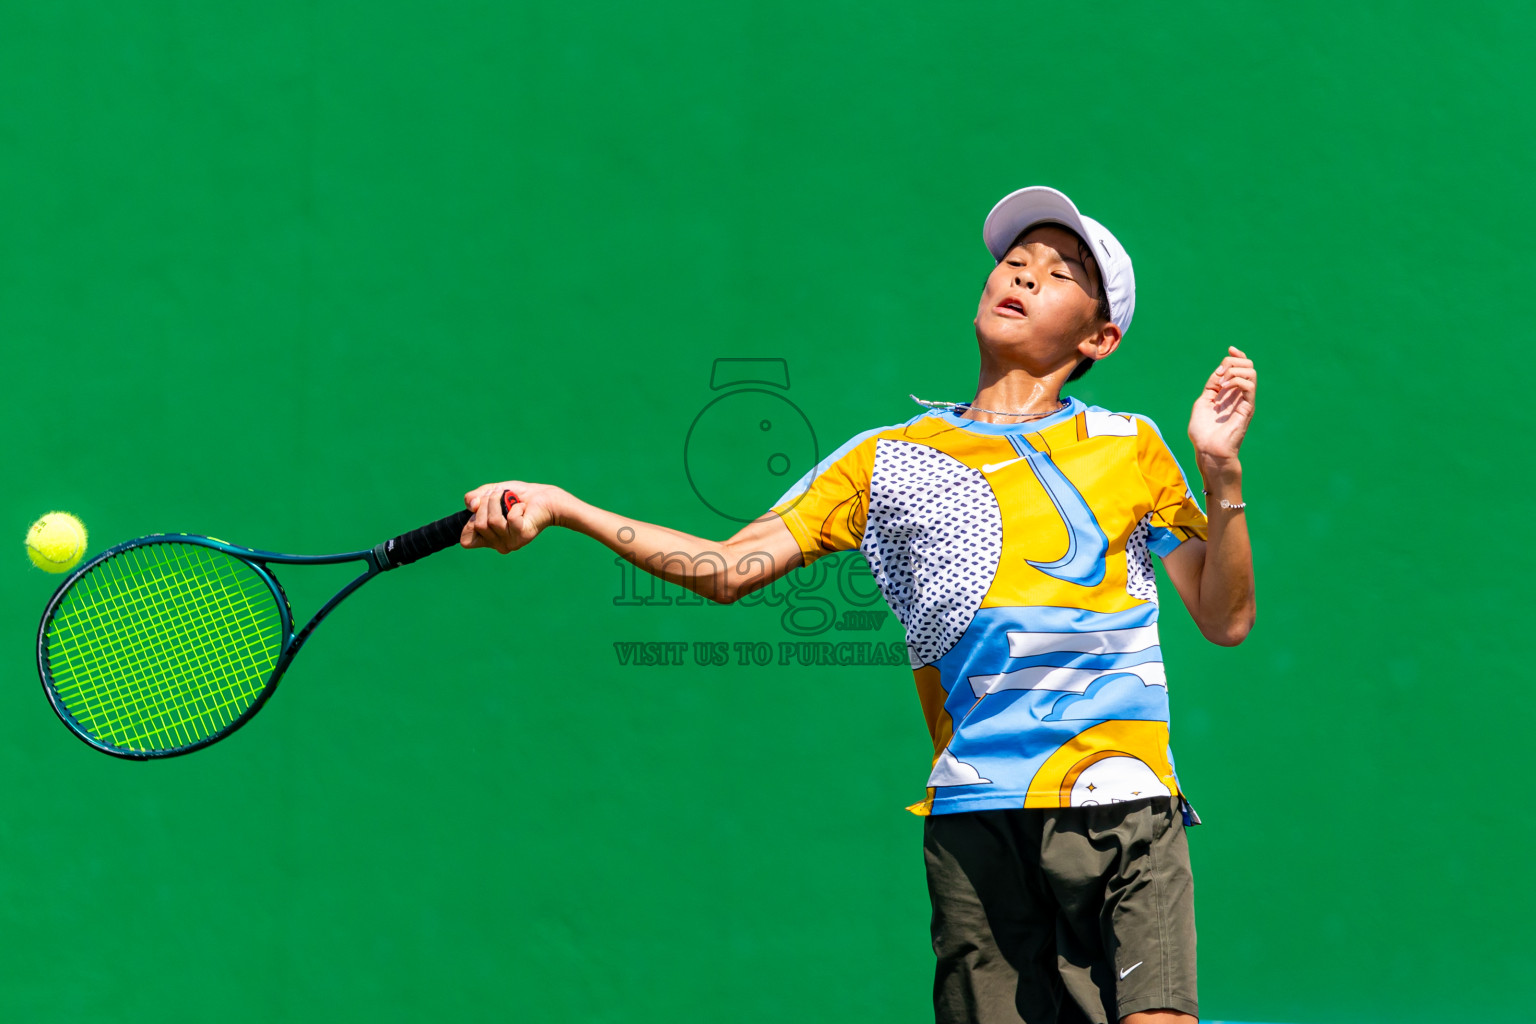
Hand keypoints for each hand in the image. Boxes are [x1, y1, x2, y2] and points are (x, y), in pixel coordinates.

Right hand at [460, 481, 570, 553]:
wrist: (543, 496)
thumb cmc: (516, 496)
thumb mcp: (489, 493)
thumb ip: (474, 498)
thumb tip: (472, 506)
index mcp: (488, 539)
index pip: (466, 541)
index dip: (469, 523)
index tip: (480, 509)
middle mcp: (498, 545)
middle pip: (477, 525)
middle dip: (486, 503)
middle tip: (498, 496)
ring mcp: (511, 542)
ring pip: (492, 521)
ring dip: (498, 501)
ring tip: (509, 497)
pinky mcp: (523, 536)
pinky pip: (510, 518)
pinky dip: (515, 506)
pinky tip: (523, 507)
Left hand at [1188, 346, 1255, 464]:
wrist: (1208, 450)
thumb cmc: (1203, 432)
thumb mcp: (1203, 402)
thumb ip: (1211, 386)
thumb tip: (1220, 370)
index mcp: (1229, 393)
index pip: (1241, 368)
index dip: (1237, 356)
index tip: (1230, 349)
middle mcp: (1238, 395)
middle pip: (1248, 366)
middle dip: (1233, 362)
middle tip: (1219, 375)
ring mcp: (1244, 401)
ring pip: (1251, 373)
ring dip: (1234, 371)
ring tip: (1221, 383)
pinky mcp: (1247, 408)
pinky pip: (1250, 386)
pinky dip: (1236, 380)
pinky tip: (1224, 387)